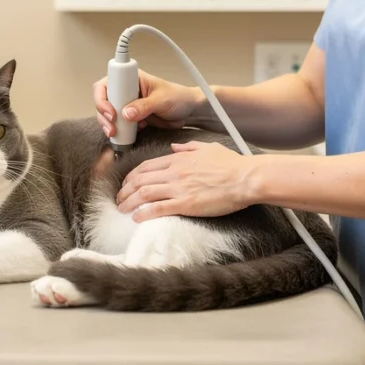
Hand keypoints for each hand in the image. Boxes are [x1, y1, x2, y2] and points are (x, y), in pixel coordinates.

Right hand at [93, 70, 203, 136]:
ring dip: (108, 125)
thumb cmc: (178, 98)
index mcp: (131, 79)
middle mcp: (125, 90)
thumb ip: (144, 106)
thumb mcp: (162, 100)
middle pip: (103, 101)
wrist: (189, 111)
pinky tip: (127, 135)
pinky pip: (118, 125)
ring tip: (116, 134)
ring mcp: (127, 105)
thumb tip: (126, 113)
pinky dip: (118, 132)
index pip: (107, 84)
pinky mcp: (130, 118)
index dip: (103, 99)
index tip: (111, 113)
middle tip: (112, 129)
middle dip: (103, 116)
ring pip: (107, 115)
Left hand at [115, 141, 254, 221]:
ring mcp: (179, 188)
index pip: (146, 166)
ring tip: (122, 209)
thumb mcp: (207, 148)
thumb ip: (188, 147)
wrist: (246, 178)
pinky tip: (136, 217)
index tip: (125, 183)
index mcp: (178, 159)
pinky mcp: (186, 204)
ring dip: (129, 202)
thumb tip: (174, 147)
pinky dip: (144, 213)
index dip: (131, 176)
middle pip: (140, 180)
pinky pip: (158, 208)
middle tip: (118, 199)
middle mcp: (174, 172)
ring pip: (144, 193)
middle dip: (125, 190)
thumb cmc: (231, 164)